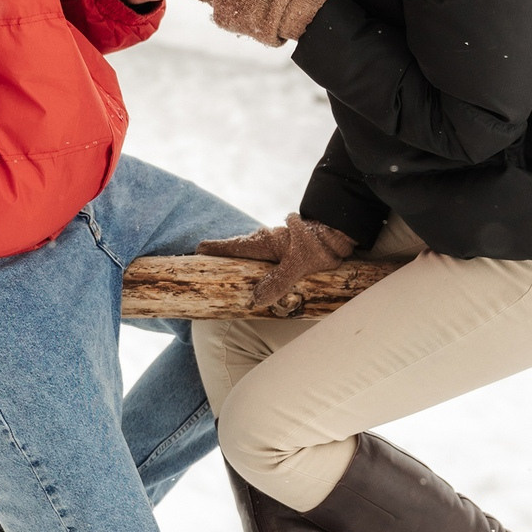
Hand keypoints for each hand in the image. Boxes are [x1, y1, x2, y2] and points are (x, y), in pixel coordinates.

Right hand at [196, 215, 358, 313]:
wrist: (340, 230)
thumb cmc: (318, 246)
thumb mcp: (298, 267)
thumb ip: (276, 283)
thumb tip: (254, 300)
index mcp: (260, 243)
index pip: (226, 246)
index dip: (208, 252)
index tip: (192, 258)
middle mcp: (262, 241)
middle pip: (233, 251)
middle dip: (218, 262)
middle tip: (203, 274)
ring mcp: (272, 243)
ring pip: (247, 255)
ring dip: (236, 265)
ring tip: (224, 280)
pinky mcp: (283, 248)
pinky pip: (259, 258)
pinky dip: (251, 266)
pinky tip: (253, 278)